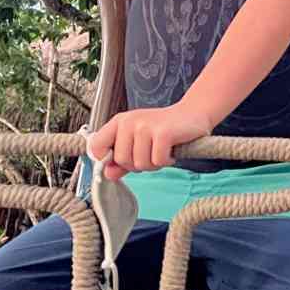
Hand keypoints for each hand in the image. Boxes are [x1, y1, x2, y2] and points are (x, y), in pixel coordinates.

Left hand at [87, 103, 211, 179]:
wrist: (192, 114)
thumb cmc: (163, 130)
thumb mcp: (138, 142)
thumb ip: (121, 160)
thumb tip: (108, 175)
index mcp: (119, 122)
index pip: (97, 145)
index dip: (106, 160)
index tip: (121, 162)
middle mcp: (129, 121)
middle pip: (121, 160)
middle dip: (137, 165)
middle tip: (150, 154)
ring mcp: (146, 126)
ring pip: (140, 164)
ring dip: (154, 164)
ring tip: (161, 152)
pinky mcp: (163, 133)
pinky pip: (157, 161)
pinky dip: (166, 161)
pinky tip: (171, 152)